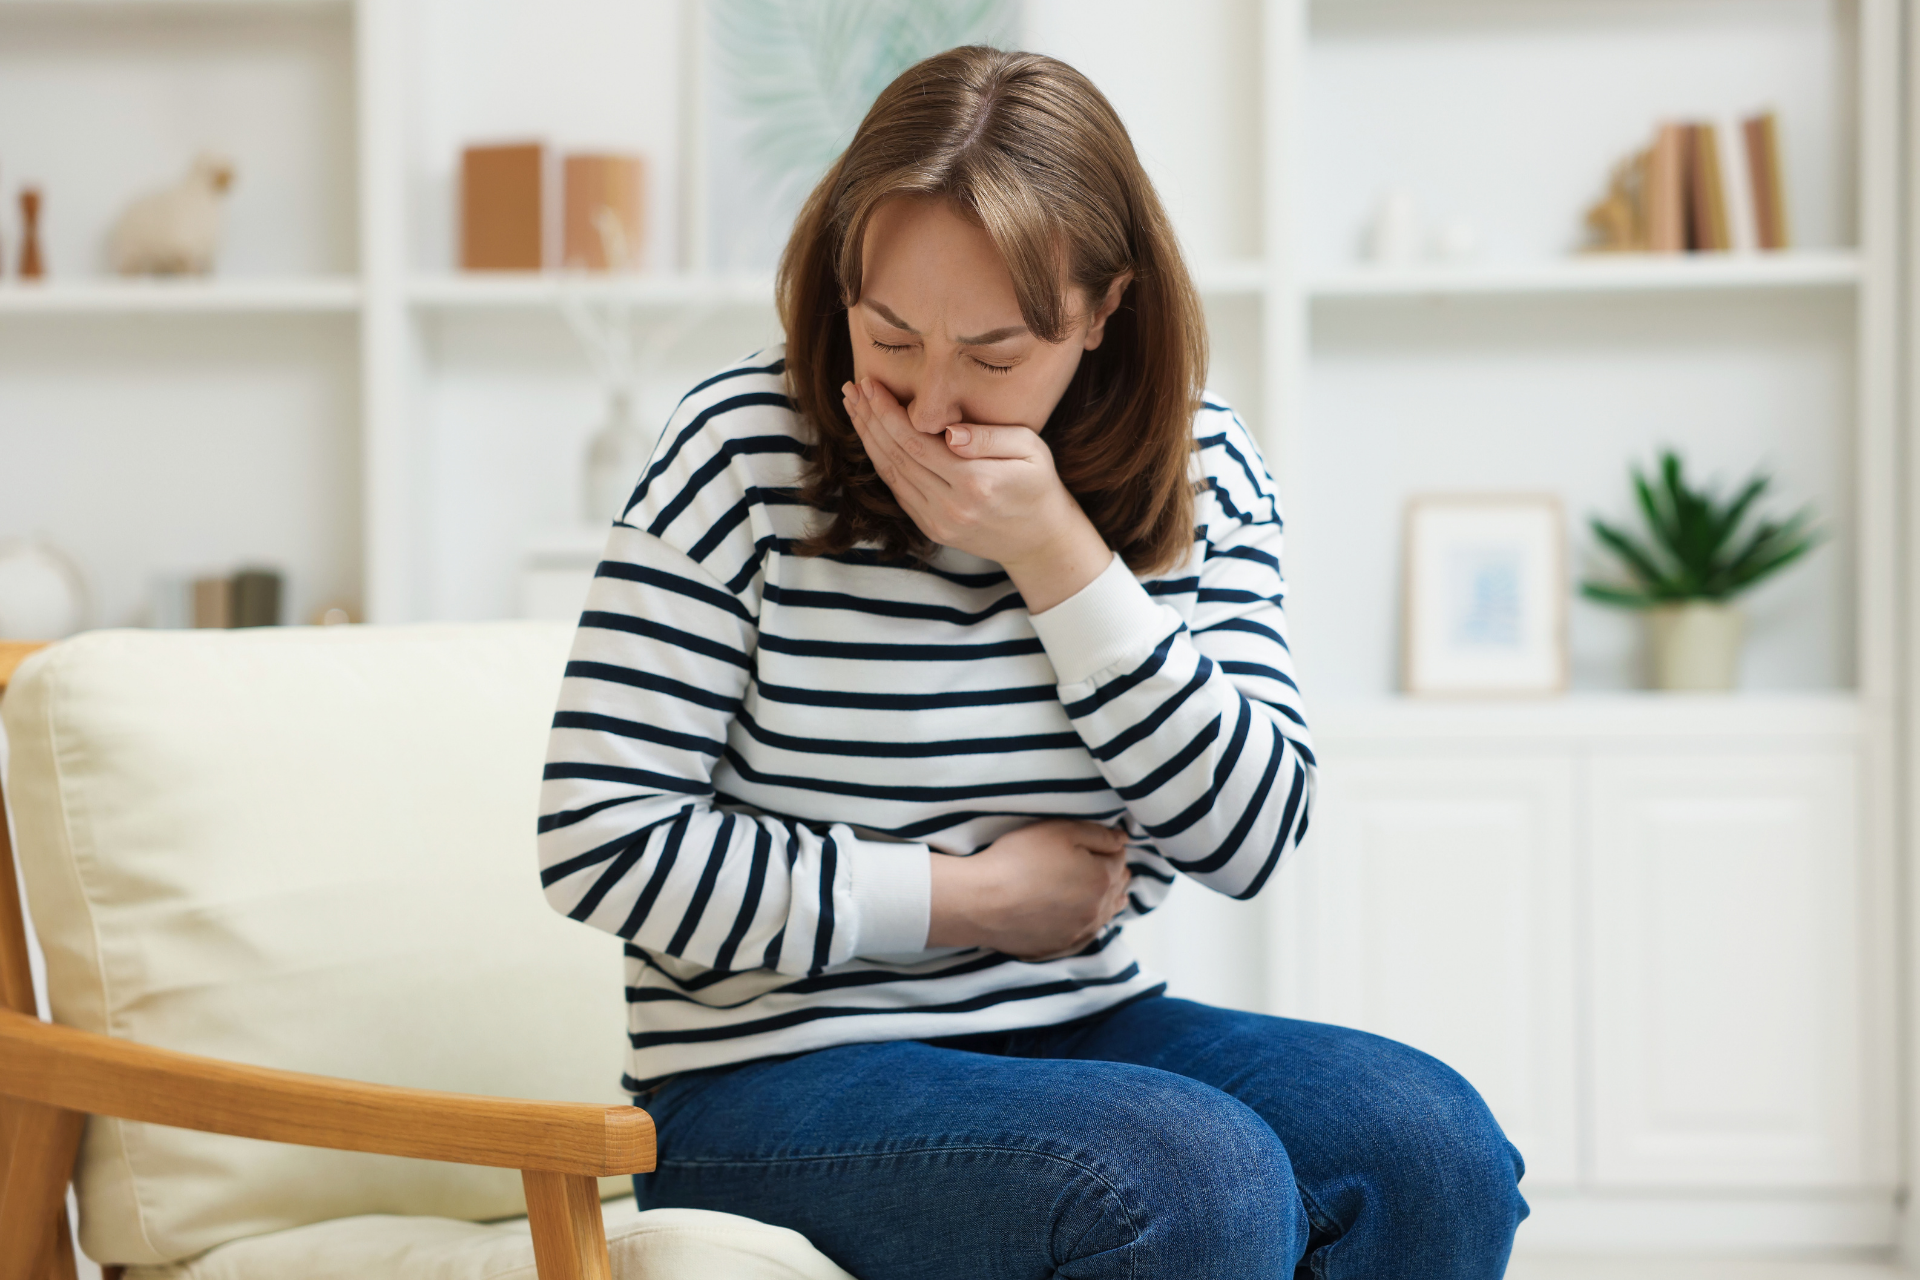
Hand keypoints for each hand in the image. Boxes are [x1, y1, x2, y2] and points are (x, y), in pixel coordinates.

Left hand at [843, 378, 1111, 611]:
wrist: (1040, 540)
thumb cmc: (1038, 484)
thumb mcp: (1030, 449)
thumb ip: (989, 437)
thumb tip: (949, 431)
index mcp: (975, 481)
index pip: (916, 441)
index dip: (887, 412)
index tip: (870, 384)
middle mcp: (951, 505)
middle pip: (896, 456)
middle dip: (870, 419)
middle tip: (852, 389)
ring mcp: (938, 521)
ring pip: (891, 474)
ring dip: (868, 438)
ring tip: (854, 407)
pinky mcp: (932, 528)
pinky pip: (898, 491)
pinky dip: (880, 462)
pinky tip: (871, 438)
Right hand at [927, 820, 1132, 960]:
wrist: (981, 902)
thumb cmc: (1018, 860)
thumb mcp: (1060, 830)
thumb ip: (1098, 834)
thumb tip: (1123, 840)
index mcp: (1102, 879)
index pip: (1119, 859)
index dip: (1110, 848)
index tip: (1101, 843)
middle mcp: (1096, 910)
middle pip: (1116, 888)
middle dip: (1114, 875)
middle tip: (1108, 865)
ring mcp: (1078, 932)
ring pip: (1104, 915)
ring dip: (1108, 901)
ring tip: (1111, 894)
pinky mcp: (1058, 947)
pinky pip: (1084, 935)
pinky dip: (1089, 923)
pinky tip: (1085, 918)